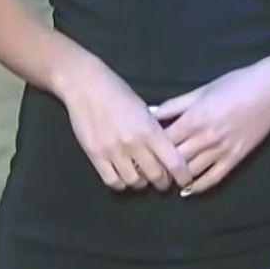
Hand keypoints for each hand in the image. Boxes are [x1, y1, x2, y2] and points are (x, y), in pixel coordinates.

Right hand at [56, 55, 192, 192]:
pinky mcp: (95, 156)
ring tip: (141, 176)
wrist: (85, 85)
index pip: (174, 161)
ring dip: (141, 182)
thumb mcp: (144, 109)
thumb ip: (155, 132)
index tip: (184, 180)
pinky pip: (112, 181)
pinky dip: (121, 183)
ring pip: (134, 182)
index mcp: (150, 129)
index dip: (182, 175)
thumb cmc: (117, 92)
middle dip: (162, 181)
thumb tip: (167, 153)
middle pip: (155, 176)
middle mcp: (133, 143)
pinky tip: (123, 176)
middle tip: (162, 180)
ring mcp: (113, 151)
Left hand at [151, 59, 269, 196]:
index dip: (150, 148)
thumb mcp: (201, 90)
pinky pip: (213, 178)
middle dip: (160, 166)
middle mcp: (205, 138)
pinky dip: (198, 187)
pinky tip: (187, 190)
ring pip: (191, 172)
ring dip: (176, 178)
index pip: (164, 141)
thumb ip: (175, 105)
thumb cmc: (234, 84)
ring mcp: (221, 150)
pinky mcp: (235, 159)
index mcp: (194, 118)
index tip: (141, 151)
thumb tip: (149, 112)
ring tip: (164, 180)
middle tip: (148, 170)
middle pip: (174, 159)